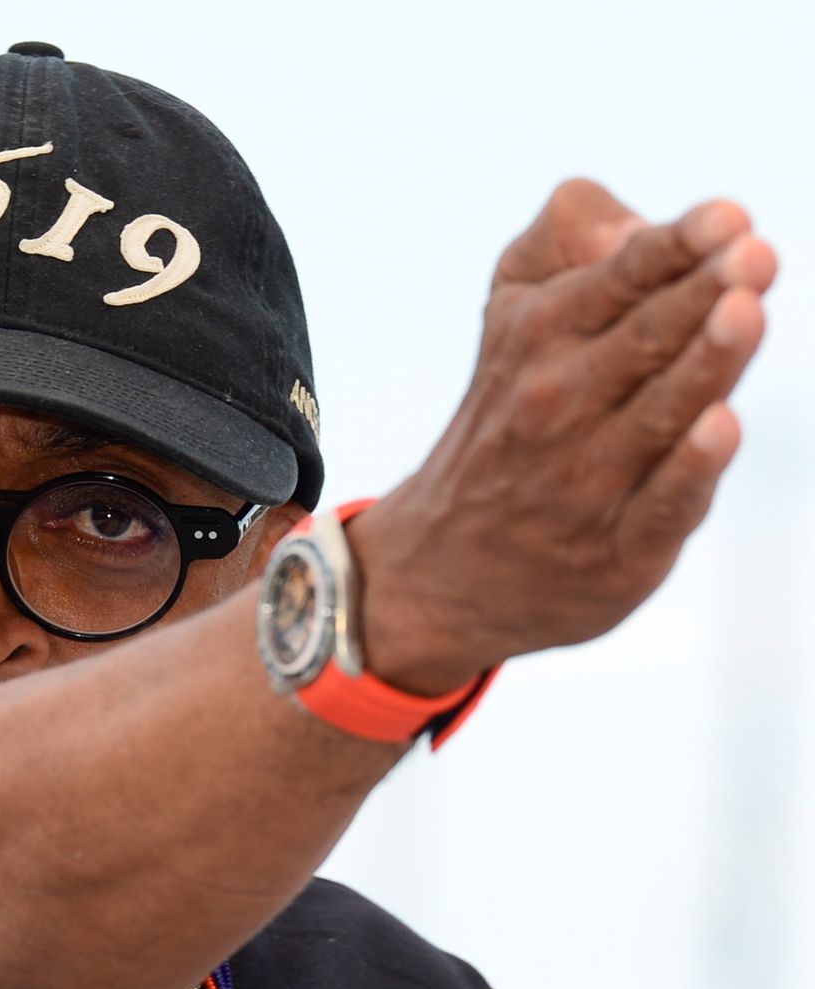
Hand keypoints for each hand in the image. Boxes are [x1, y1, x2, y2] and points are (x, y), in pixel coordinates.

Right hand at [346, 179, 777, 695]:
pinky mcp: (618, 548)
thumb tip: (636, 224)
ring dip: (705, 364)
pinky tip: (720, 427)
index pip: (619, 277)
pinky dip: (688, 469)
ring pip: (660, 414)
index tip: (726, 215)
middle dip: (701, 292)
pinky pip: (659, 504)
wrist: (444, 564)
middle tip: (753, 251)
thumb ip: (567, 236)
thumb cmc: (511, 413)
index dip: (676, 244)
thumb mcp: (513, 306)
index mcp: (538, 331)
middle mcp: (558, 401)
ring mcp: (587, 478)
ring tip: (746, 310)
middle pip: (646, 338)